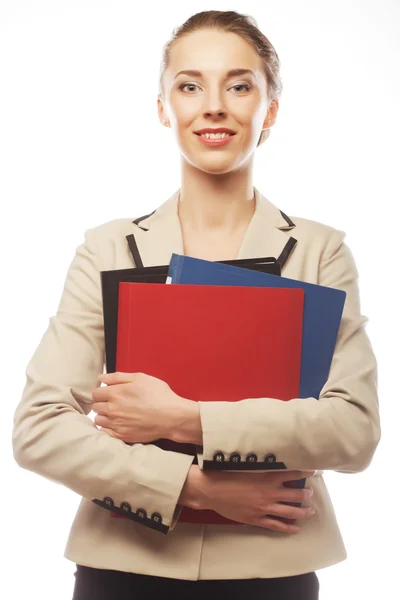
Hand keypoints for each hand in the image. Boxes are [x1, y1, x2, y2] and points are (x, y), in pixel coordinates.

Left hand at [91, 371, 185, 442]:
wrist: (172, 417)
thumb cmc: (159, 395)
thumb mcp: (140, 378)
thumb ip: (118, 376)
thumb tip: (101, 377)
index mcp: (115, 393)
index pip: (95, 393)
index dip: (102, 392)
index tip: (109, 393)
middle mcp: (112, 409)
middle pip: (95, 406)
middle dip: (103, 403)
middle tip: (115, 402)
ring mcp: (116, 424)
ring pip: (99, 420)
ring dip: (104, 416)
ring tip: (116, 414)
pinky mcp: (121, 436)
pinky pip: (105, 432)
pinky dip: (108, 428)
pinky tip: (118, 424)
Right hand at [197, 468, 316, 532]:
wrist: (211, 490)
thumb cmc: (226, 474)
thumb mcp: (245, 465)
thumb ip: (260, 465)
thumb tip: (269, 458)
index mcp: (267, 477)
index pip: (293, 474)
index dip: (305, 472)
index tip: (313, 470)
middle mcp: (269, 493)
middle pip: (297, 495)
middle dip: (306, 493)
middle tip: (310, 492)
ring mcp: (264, 508)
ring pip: (291, 512)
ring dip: (303, 511)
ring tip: (310, 510)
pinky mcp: (257, 519)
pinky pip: (277, 525)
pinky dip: (288, 527)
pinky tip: (295, 528)